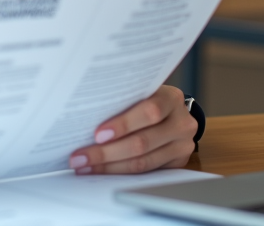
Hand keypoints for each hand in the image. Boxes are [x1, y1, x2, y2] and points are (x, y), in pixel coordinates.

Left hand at [68, 85, 196, 174]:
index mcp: (171, 98)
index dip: (123, 124)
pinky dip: (121, 172)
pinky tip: (101, 171)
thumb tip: (84, 117)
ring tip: (85, 166)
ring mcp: (182, 145)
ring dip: (110, 167)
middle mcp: (182, 123)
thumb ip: (122, 101)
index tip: (97, 134)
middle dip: (107, 152)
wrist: (173, 112)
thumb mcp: (140, 92)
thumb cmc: (147, 98)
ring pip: (143, 162)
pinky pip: (147, 172)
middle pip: (143, 142)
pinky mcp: (178, 163)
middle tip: (80, 157)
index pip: (149, 112)